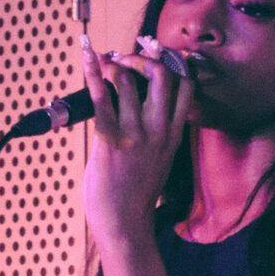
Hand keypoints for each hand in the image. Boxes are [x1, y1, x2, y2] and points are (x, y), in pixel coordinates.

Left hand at [81, 37, 192, 252]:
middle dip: (142, 57)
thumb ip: (157, 131)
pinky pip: (101, 97)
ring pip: (128, 81)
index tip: (158, 51)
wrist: (125, 224)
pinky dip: (93, 72)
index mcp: (174, 133)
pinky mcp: (110, 141)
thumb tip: (140, 101)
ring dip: (112, 66)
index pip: (186, 85)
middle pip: (162, 73)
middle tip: (126, 59)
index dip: (174, 60)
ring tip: (103, 65)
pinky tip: (88, 59)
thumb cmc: (136, 193)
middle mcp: (159, 130)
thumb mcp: (159, 158)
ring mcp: (136, 135)